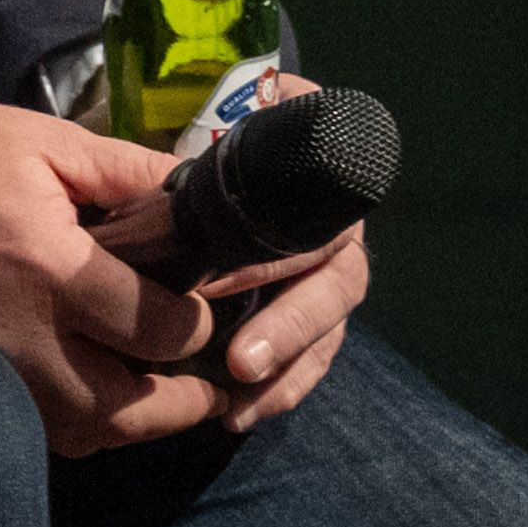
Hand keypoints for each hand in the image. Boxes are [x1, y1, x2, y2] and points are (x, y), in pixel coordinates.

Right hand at [0, 68, 226, 452]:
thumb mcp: (44, 140)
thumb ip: (133, 172)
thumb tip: (207, 194)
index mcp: (48, 267)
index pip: (162, 329)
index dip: (200, 321)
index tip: (204, 299)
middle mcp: (17, 334)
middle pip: (129, 411)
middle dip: (182, 400)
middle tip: (207, 379)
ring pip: (82, 434)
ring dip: (128, 421)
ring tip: (152, 389)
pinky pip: (33, 428)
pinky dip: (74, 420)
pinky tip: (86, 386)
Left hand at [113, 71, 368, 428]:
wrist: (199, 135)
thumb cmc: (195, 127)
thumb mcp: (205, 113)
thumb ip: (216, 121)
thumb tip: (205, 140)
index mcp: (313, 181)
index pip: (312, 224)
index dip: (271, 261)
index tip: (215, 285)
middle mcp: (332, 228)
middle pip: (331, 284)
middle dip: (286, 327)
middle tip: (238, 360)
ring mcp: (323, 275)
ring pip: (327, 328)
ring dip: (287, 368)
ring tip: (241, 399)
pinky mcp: (305, 315)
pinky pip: (308, 359)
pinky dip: (281, 388)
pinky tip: (241, 413)